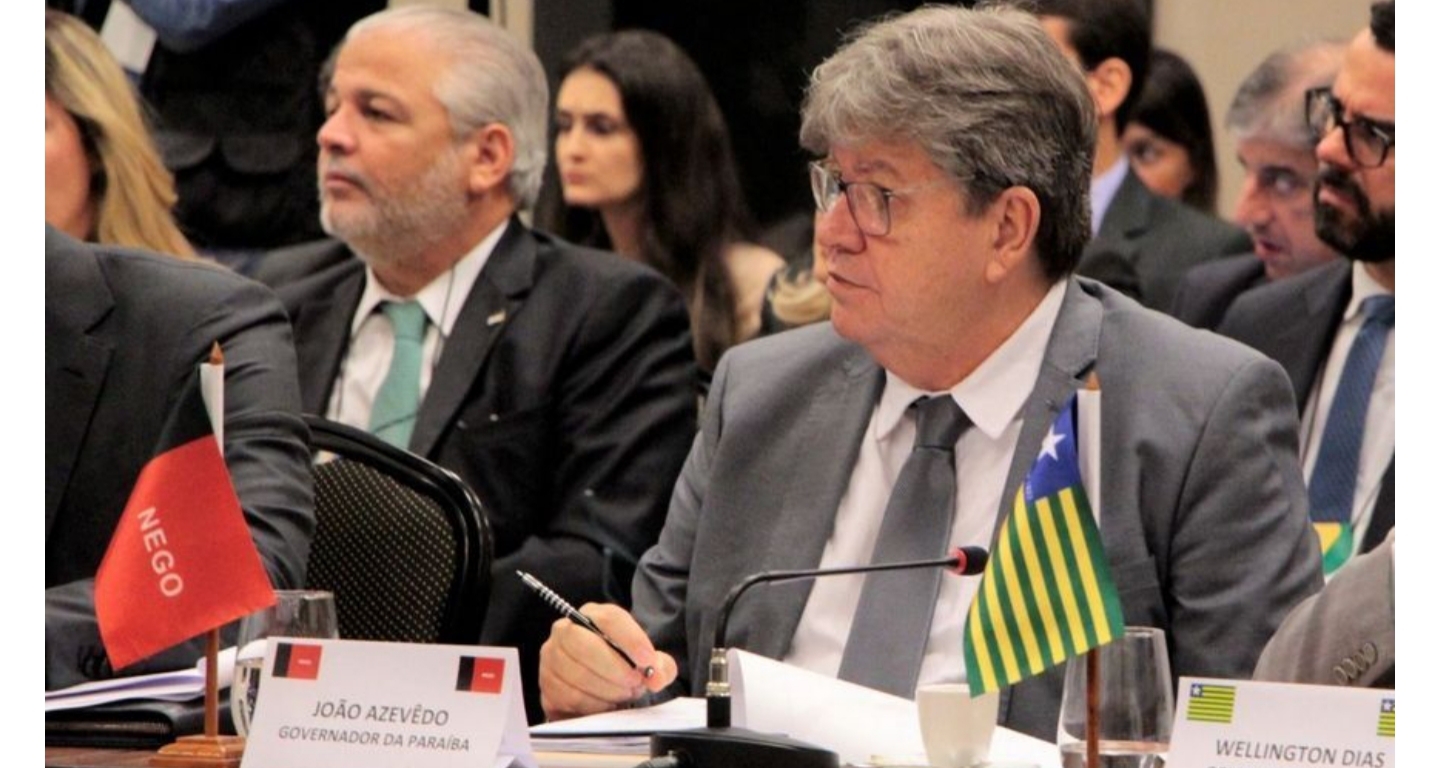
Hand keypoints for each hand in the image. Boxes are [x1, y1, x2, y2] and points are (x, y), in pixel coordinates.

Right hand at [538, 602, 677, 720]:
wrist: (600, 689)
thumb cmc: (623, 668)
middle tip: (635, 683)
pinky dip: (593, 705)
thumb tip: (656, 677)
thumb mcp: (648, 664)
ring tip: (623, 695)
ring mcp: (551, 658)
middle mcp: (565, 631)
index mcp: (593, 616)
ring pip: (576, 674)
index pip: (609, 618)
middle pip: (582, 643)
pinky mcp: (546, 686)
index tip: (648, 660)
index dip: (630, 639)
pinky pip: (569, 697)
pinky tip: (606, 706)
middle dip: (614, 668)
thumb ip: (660, 667)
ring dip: (606, 690)